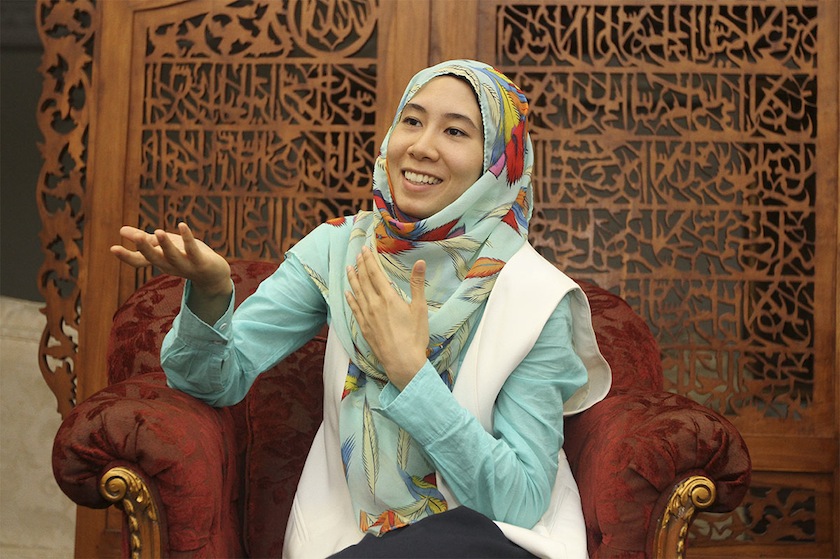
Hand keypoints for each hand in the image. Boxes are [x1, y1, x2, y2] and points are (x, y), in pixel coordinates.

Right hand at [110, 222, 230, 297]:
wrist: (214, 274)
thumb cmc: (186, 256)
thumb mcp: (164, 246)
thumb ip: (145, 239)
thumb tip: (121, 230)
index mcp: (159, 262)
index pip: (140, 261)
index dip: (127, 256)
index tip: (113, 248)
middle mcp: (170, 265)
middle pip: (155, 258)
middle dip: (145, 248)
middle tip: (136, 237)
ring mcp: (186, 265)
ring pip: (173, 256)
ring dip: (166, 245)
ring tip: (157, 231)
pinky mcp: (201, 261)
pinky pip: (193, 250)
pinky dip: (188, 238)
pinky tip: (182, 225)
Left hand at [345, 247, 427, 389]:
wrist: (402, 362)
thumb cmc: (414, 336)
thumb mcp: (420, 309)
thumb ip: (417, 284)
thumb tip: (420, 262)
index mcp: (388, 298)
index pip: (375, 273)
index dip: (369, 260)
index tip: (365, 249)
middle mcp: (374, 304)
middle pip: (365, 280)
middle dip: (361, 265)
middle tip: (357, 254)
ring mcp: (367, 316)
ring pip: (357, 292)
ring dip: (353, 279)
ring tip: (349, 268)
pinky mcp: (364, 328)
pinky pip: (354, 309)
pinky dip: (350, 299)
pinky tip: (347, 293)